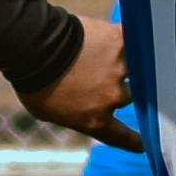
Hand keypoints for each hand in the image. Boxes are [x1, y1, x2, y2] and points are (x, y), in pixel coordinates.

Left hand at [20, 16, 136, 146]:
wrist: (35, 47)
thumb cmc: (33, 81)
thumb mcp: (47, 111)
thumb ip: (71, 114)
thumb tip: (77, 110)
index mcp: (95, 120)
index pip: (121, 136)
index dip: (133, 141)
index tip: (142, 144)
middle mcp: (113, 97)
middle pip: (128, 96)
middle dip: (116, 89)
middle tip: (101, 76)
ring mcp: (120, 68)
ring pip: (133, 69)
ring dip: (121, 63)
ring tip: (105, 51)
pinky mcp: (119, 40)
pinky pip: (131, 39)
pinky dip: (127, 37)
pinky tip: (126, 31)